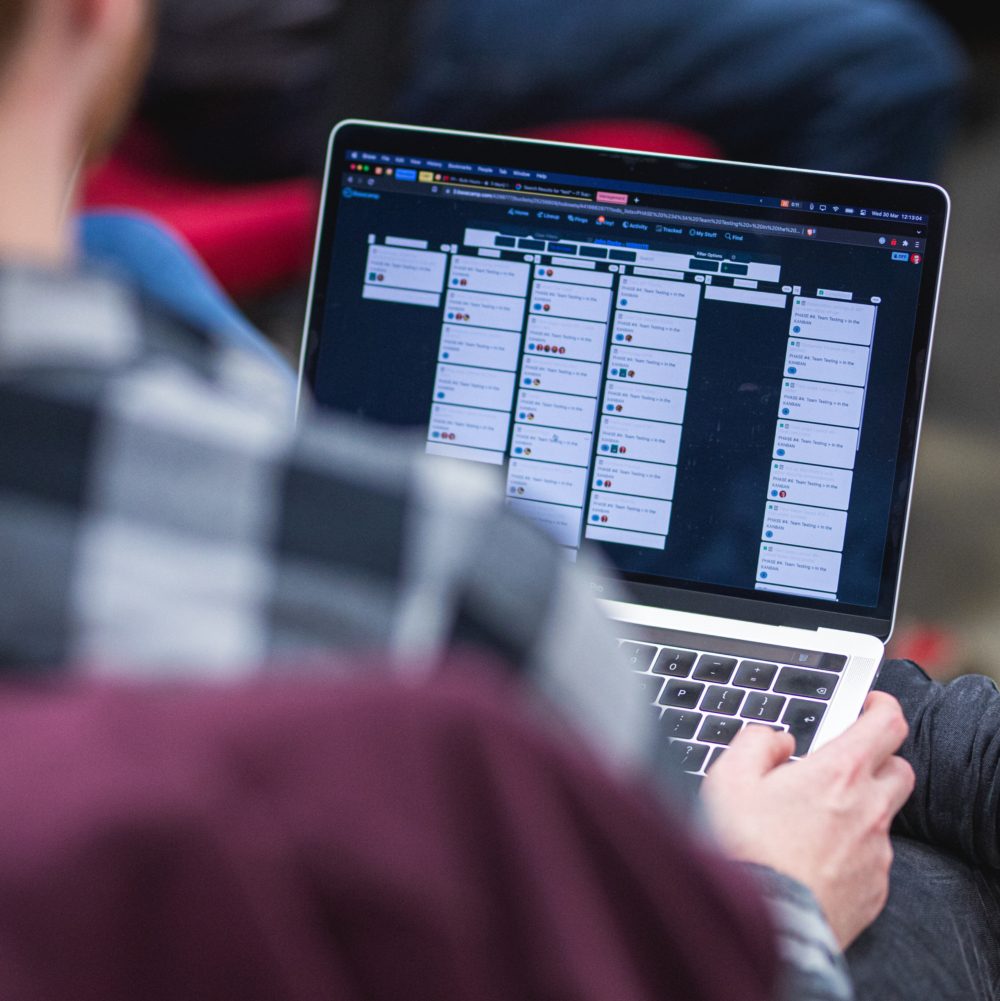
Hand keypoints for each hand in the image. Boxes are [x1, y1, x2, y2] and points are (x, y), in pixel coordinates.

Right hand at [700, 691, 914, 946]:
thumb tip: (778, 739)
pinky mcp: (875, 890)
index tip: (868, 704)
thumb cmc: (744, 848)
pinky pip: (873, 858)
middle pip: (898, 768)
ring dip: (861, 807)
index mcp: (838, 773)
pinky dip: (852, 849)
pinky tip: (815, 857)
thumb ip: (756, 742)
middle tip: (843, 762)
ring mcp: (876, 853)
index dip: (881, 706)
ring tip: (816, 818)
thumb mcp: (729, 777)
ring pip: (884, 815)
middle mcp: (868, 809)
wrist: (764, 923)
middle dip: (877, 758)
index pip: (886, 724)